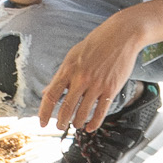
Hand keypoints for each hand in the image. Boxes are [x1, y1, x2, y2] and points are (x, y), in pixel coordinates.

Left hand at [36, 10, 152, 130]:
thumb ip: (60, 75)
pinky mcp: (111, 88)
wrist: (121, 35)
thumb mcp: (73, 56)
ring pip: (82, 113)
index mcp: (68, 69)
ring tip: (75, 125)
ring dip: (77, 123)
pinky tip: (90, 127)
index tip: (41, 123)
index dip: (44, 112)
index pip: (51, 95)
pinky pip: (100, 112)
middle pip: (66, 108)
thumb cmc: (96, 44)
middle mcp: (81, 78)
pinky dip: (94, 123)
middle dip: (61, 122)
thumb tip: (46, 91)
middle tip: (60, 126)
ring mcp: (96, 84)